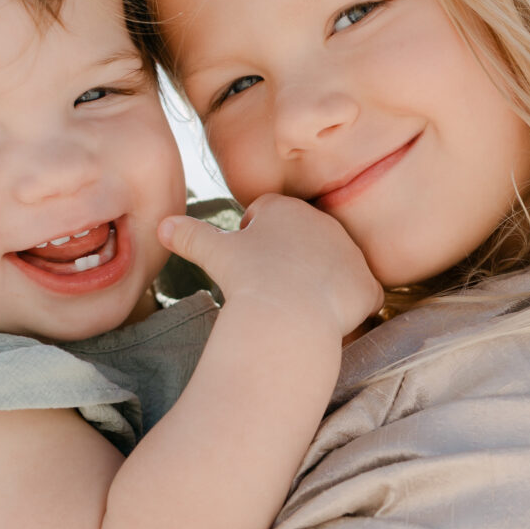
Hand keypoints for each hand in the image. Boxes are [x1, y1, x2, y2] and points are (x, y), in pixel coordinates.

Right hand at [160, 193, 383, 337]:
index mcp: (285, 208)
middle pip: (302, 240)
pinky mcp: (367, 285)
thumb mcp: (213, 252)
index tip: (247, 262)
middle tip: (270, 286)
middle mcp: (324, 222)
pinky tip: (322, 320)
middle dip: (289, 259)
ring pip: (330, 266)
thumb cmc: (248, 279)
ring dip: (316, 282)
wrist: (288, 315)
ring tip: (295, 305)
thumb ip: (189, 234)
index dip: (253, 237)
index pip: (267, 214)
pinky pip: (356, 295)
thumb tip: (162, 225)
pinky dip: (343, 308)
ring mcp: (350, 253)